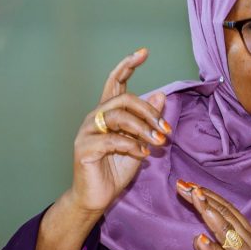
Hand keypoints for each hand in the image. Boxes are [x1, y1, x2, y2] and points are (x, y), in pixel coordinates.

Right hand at [68, 48, 170, 215]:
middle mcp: (95, 118)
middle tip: (166, 131)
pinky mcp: (84, 149)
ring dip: (144, 129)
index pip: (115, 82)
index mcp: (107, 113)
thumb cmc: (116, 169)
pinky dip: (133, 146)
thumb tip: (161, 95)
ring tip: (158, 143)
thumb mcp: (140, 142)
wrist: (97, 197)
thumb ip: (149, 121)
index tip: (143, 52)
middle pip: (123, 100)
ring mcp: (87, 132)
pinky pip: (112, 140)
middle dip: (149, 112)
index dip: (127, 66)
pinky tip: (144, 155)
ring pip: (118, 118)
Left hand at [176, 180, 250, 249]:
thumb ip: (226, 246)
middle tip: (184, 184)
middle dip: (204, 198)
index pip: (228, 210)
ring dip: (210, 214)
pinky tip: (200, 240)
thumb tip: (201, 237)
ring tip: (195, 198)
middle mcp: (248, 243)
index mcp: (250, 236)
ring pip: (227, 232)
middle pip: (225, 215)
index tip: (191, 184)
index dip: (210, 196)